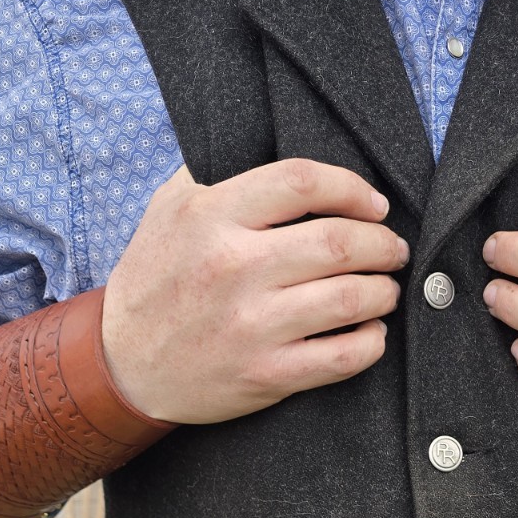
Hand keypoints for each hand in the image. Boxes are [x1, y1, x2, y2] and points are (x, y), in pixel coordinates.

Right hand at [101, 159, 408, 422]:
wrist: (124, 365)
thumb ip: (220, 174)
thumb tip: (281, 143)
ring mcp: (253, 325)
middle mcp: (234, 267)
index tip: (373, 204)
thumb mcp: (169, 209)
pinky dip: (371, 342)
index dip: (353, 189)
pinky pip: (344, 357)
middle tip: (392, 248)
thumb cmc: (157, 279)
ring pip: (351, 299)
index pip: (304, 182)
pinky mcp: (267, 374)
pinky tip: (371, 332)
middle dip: (383, 244)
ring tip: (386, 288)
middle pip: (340, 242)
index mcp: (212, 216)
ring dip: (384, 291)